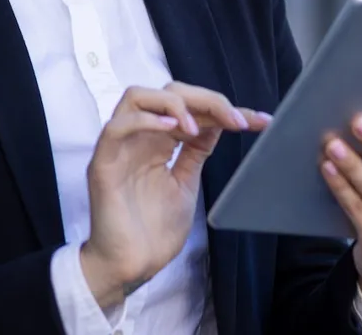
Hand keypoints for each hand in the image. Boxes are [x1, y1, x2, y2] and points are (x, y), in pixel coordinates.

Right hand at [81, 82, 269, 306]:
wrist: (131, 268)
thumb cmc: (153, 229)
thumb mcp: (185, 181)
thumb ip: (196, 150)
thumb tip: (218, 121)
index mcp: (158, 139)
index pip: (191, 106)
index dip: (223, 108)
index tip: (258, 120)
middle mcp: (139, 136)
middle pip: (168, 92)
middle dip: (206, 99)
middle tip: (235, 120)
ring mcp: (120, 147)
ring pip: (137, 96)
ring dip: (173, 103)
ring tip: (196, 126)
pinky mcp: (103, 164)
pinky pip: (116, 127)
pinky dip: (144, 120)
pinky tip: (170, 127)